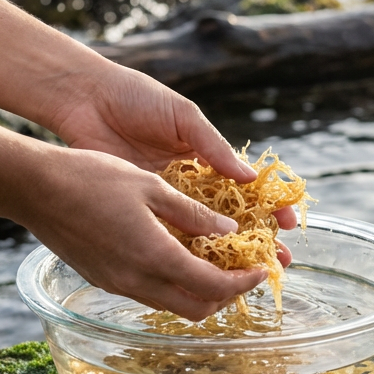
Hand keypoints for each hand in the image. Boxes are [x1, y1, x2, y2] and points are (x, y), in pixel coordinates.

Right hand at [20, 147, 270, 319]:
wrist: (32, 187)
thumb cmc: (91, 178)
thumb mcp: (151, 186)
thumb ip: (193, 213)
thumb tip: (229, 230)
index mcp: (155, 256)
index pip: (213, 286)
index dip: (243, 282)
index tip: (261, 269)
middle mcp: (137, 280)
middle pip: (196, 309)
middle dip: (226, 296)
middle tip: (243, 273)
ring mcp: (117, 284)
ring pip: (171, 305)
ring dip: (199, 293)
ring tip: (217, 266)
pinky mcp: (103, 279)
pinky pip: (149, 294)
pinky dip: (173, 286)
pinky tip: (180, 259)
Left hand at [47, 64, 295, 264]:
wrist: (85, 100)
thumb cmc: (137, 98)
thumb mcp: (183, 116)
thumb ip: (213, 146)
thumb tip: (250, 178)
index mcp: (206, 158)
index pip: (247, 187)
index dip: (270, 206)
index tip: (288, 223)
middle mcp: (191, 182)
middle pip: (231, 217)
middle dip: (256, 239)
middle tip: (278, 260)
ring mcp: (166, 198)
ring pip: (203, 232)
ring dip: (226, 254)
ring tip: (247, 275)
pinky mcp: (140, 209)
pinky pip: (167, 235)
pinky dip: (185, 252)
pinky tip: (202, 271)